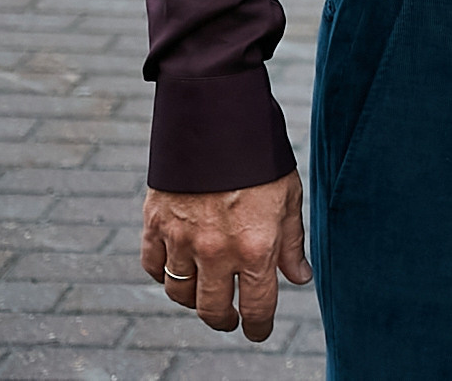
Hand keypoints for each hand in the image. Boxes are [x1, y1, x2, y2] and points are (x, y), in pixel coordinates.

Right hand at [140, 171, 310, 341]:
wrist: (217, 118)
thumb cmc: (260, 156)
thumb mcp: (289, 197)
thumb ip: (292, 243)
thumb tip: (299, 277)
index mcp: (257, 248)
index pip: (258, 307)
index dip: (259, 327)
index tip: (258, 332)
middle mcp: (217, 252)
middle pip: (213, 310)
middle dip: (224, 321)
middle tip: (231, 319)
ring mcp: (182, 240)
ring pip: (180, 294)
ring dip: (193, 300)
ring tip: (206, 294)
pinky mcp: (155, 224)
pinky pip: (153, 267)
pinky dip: (163, 275)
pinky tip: (176, 270)